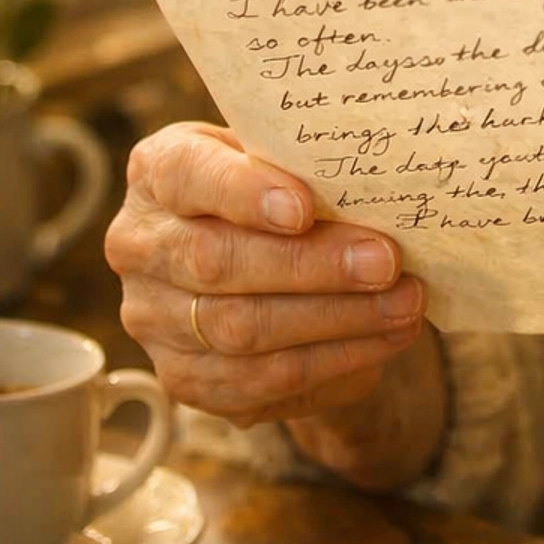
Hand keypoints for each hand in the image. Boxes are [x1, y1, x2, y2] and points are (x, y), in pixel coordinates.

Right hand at [106, 121, 427, 428]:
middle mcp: (140, 245)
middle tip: (386, 263)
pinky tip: (381, 342)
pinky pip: (256, 383)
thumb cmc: (281, 189)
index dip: (243, 193)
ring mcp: (153, 318)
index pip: (187, 175)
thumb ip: (310, 166)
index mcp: (158, 171)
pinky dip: (329, 363)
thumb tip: (384, 190)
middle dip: (312, 266)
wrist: (262, 254)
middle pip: (217, 262)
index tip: (305, 208)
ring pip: (240, 330)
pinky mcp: (183, 377)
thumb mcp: (285, 159)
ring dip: (334, 321)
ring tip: (403, 306)